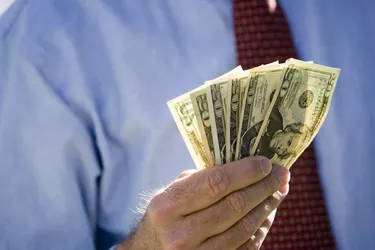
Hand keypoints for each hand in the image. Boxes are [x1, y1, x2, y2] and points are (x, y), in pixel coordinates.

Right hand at [119, 156, 289, 249]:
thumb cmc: (166, 215)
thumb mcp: (173, 192)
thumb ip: (202, 179)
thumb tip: (246, 167)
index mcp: (169, 206)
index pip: (216, 183)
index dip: (246, 171)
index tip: (266, 162)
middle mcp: (181, 234)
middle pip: (235, 205)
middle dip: (264, 186)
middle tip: (281, 174)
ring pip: (244, 228)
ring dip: (268, 207)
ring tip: (278, 191)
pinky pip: (245, 247)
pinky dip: (261, 228)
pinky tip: (267, 213)